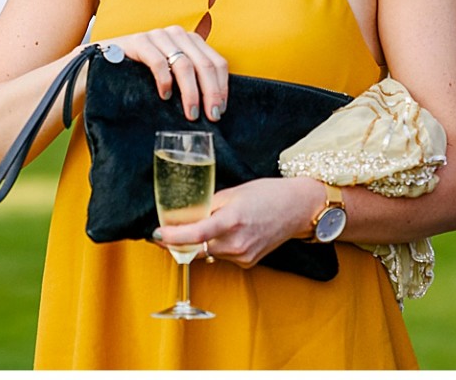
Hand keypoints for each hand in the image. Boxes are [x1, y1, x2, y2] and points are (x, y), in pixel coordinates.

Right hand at [98, 25, 229, 121]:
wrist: (100, 65)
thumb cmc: (141, 75)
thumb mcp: (171, 75)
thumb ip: (191, 81)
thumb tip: (215, 108)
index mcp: (191, 41)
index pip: (217, 63)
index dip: (222, 87)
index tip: (220, 110)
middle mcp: (178, 34)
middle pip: (204, 65)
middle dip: (211, 93)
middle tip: (211, 116)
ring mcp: (158, 36)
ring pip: (184, 65)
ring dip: (191, 92)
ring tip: (191, 113)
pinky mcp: (139, 41)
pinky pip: (158, 62)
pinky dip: (165, 81)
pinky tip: (165, 97)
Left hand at [153, 177, 322, 267]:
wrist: (298, 208)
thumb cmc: (268, 194)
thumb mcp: (234, 192)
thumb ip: (208, 206)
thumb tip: (184, 216)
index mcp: (233, 220)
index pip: (196, 234)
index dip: (172, 237)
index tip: (157, 234)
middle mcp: (237, 243)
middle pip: (196, 248)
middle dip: (179, 241)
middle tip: (167, 232)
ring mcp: (243, 255)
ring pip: (208, 253)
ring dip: (201, 243)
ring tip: (214, 224)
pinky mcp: (247, 263)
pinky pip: (222, 256)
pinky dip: (218, 247)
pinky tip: (230, 233)